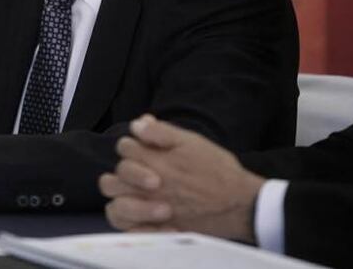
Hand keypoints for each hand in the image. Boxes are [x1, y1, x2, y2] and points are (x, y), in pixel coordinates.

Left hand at [99, 115, 263, 242]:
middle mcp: (147, 187)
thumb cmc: (217, 170)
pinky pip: (127, 227)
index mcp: (154, 162)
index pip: (124, 147)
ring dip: (120, 194)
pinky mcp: (156, 229)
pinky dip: (128, 219)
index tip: (146, 148)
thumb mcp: (191, 141)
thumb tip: (138, 123)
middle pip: (115, 175)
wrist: (238, 204)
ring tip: (133, 190)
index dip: (133, 144)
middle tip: (141, 170)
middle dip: (125, 169)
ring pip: (114, 203)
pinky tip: (138, 210)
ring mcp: (149, 210)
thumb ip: (161, 132)